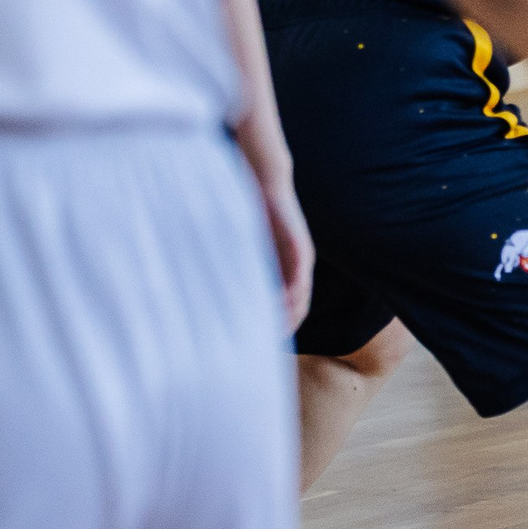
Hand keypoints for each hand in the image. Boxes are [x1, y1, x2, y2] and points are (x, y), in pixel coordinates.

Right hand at [256, 166, 315, 332]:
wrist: (268, 184)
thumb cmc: (256, 215)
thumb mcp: (249, 249)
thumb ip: (245, 271)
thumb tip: (225, 294)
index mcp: (290, 270)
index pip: (292, 308)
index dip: (281, 326)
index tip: (263, 342)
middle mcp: (301, 267)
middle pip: (300, 308)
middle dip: (285, 328)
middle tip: (266, 344)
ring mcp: (302, 258)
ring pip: (301, 297)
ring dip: (287, 316)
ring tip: (269, 331)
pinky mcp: (299, 246)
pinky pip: (299, 276)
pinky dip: (290, 294)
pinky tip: (277, 306)